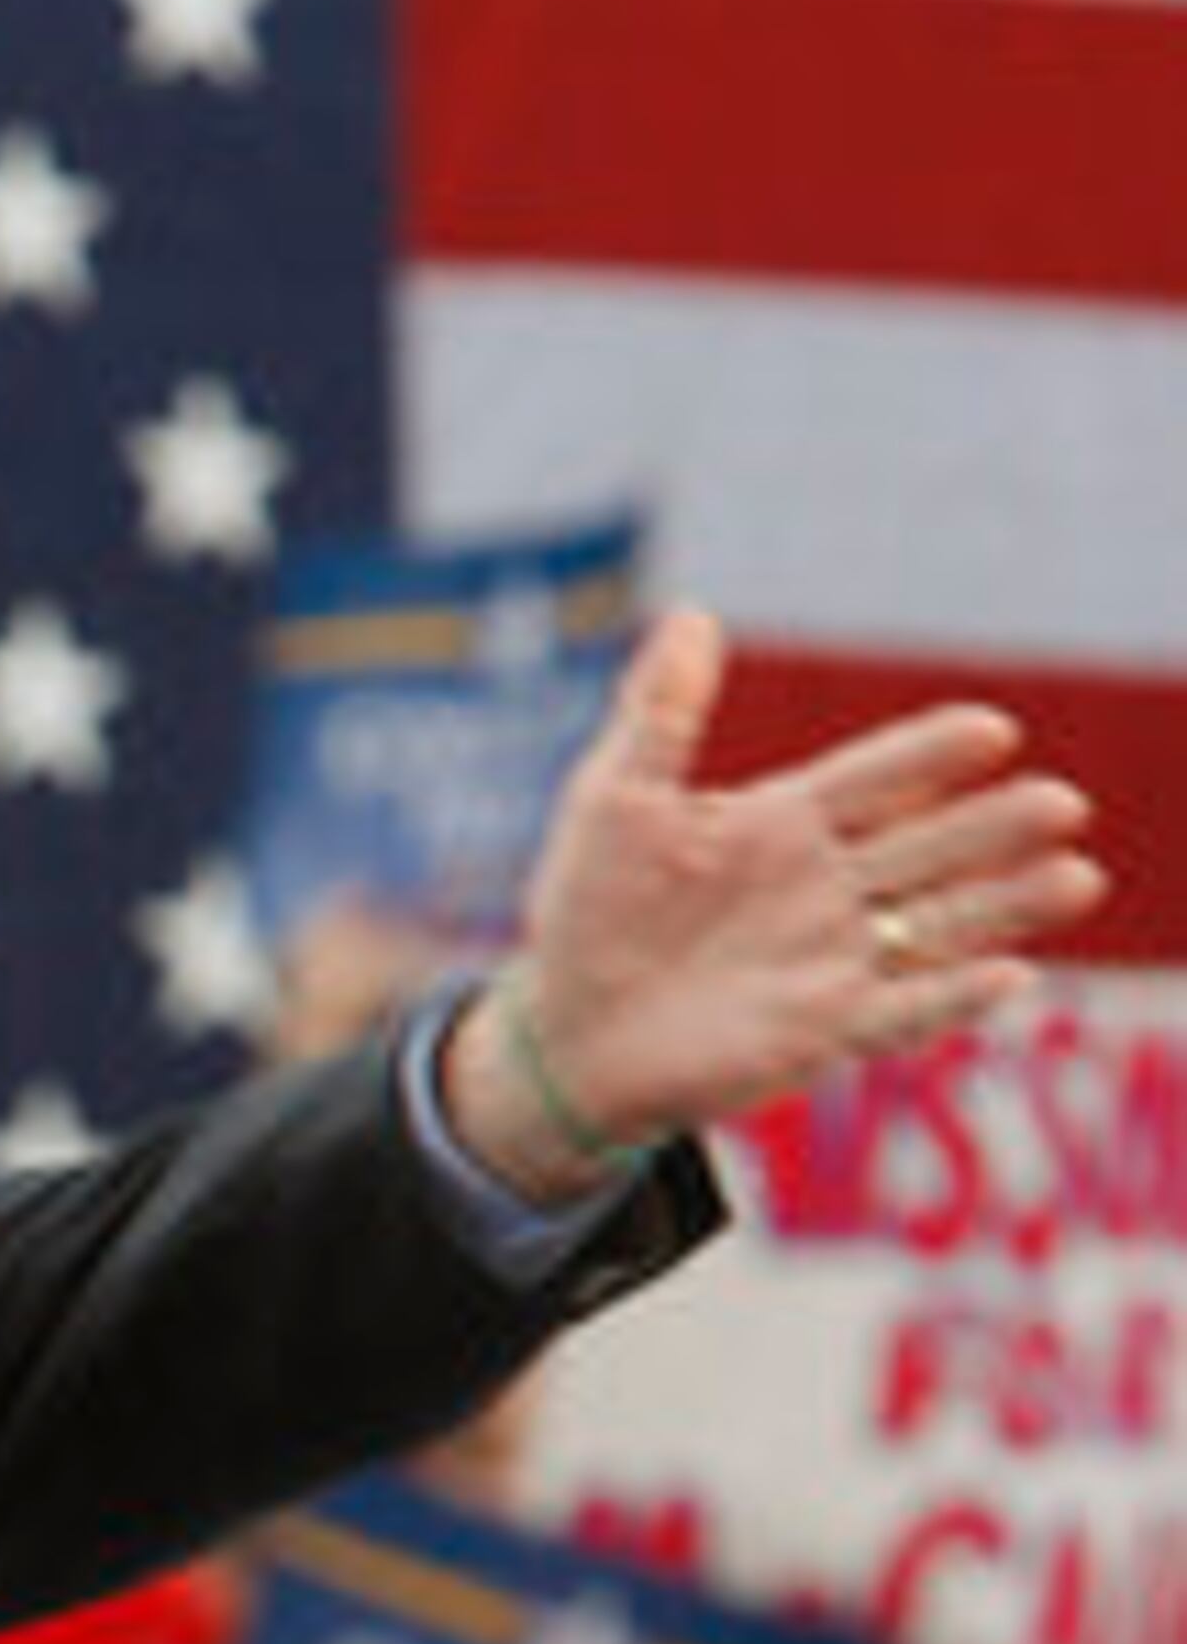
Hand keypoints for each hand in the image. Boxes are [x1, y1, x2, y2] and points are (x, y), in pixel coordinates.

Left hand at [451, 609, 1104, 1173]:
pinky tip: (1010, 975)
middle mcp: (826, 884)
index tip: (991, 730)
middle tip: (1060, 804)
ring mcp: (832, 955)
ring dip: (1006, 902)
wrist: (566, 1028)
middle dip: (994, 826)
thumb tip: (692, 615)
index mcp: (786, 820)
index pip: (876, 775)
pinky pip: (902, 1010)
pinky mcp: (823, 1027)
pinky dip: (953, 997)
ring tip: (1077, 875)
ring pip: (939, 922)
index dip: (930, 755)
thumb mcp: (613, 802)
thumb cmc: (589, 909)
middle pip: (930, 845)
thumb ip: (659, 715)